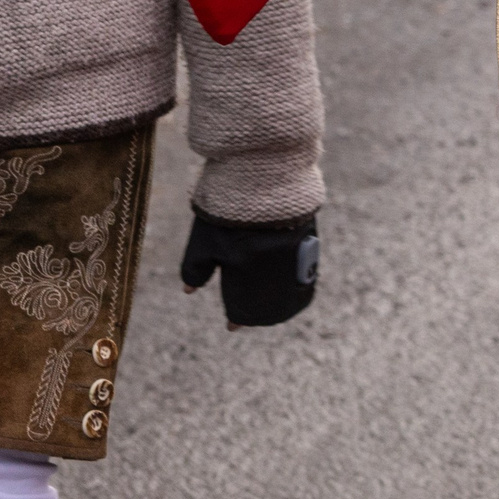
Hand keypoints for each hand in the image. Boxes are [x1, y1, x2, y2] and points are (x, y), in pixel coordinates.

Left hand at [180, 210, 319, 327]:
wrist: (263, 172)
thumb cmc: (227, 207)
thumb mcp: (204, 238)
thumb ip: (195, 268)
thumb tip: (189, 292)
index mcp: (243, 268)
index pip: (243, 311)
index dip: (236, 319)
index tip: (232, 326)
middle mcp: (271, 267)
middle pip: (270, 309)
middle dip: (259, 316)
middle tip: (251, 317)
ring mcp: (293, 256)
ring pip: (291, 296)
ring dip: (281, 305)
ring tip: (272, 308)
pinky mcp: (309, 242)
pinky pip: (307, 275)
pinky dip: (298, 287)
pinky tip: (289, 287)